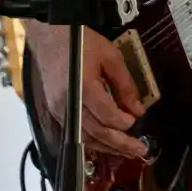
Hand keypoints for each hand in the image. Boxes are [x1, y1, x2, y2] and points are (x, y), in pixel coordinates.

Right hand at [33, 23, 150, 161]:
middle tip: (140, 151)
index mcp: (83, 88)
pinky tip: (106, 145)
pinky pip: (75, 133)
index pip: (107, 115)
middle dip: (120, 144)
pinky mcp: (55, 112)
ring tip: (127, 152)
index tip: (137, 121)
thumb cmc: (82, 43)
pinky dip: (93, 142)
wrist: (50, 38)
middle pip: (97, 132)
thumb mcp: (111, 57)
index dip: (124, 123)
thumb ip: (126, 85)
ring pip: (85, 137)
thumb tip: (138, 109)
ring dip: (108, 148)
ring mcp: (59, 110)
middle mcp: (69, 104)